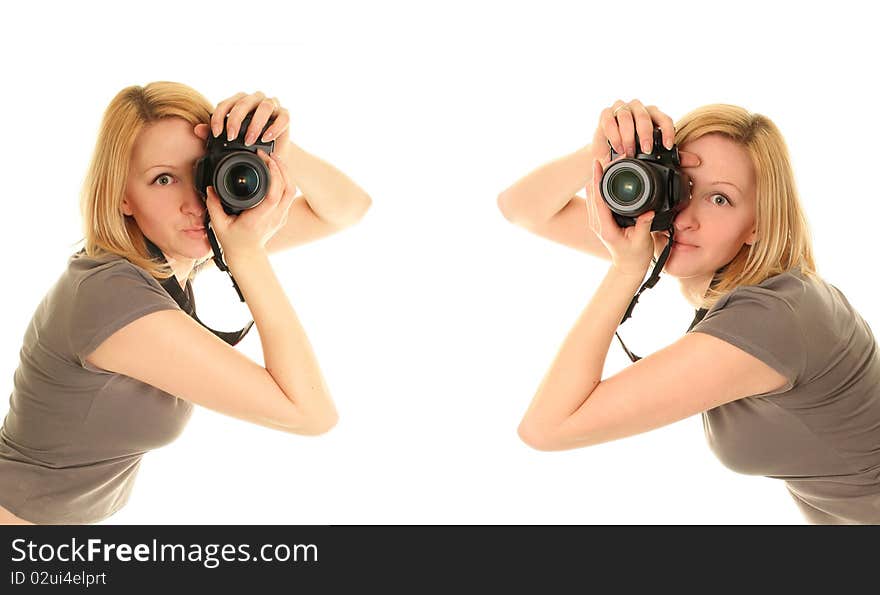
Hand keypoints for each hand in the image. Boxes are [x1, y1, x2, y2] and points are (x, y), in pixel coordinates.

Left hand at [193, 91, 290, 153]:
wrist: (270, 157)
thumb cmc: (248, 145)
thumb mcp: (229, 141)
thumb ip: (213, 134)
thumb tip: (197, 130)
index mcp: (239, 102)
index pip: (227, 103)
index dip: (219, 117)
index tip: (216, 133)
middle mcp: (256, 100)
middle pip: (244, 102)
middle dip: (235, 120)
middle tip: (231, 137)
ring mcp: (272, 106)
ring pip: (264, 106)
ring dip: (255, 123)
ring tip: (249, 140)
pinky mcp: (285, 115)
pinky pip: (282, 117)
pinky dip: (274, 127)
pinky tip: (266, 138)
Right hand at [203, 150, 295, 259]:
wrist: (247, 255)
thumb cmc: (233, 241)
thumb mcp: (219, 225)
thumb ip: (213, 206)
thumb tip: (210, 189)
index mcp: (259, 218)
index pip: (274, 194)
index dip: (274, 174)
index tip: (266, 159)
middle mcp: (274, 217)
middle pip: (288, 188)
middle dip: (282, 168)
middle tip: (270, 155)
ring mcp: (281, 217)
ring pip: (292, 191)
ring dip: (286, 173)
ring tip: (275, 160)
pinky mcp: (283, 215)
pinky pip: (289, 195)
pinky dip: (285, 181)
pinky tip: (276, 172)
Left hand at [585, 158, 655, 277]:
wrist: (628, 267)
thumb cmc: (635, 256)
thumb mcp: (642, 241)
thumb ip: (644, 226)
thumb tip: (649, 212)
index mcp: (606, 228)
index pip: (599, 200)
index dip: (598, 181)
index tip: (599, 165)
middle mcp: (598, 223)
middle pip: (592, 194)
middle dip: (597, 174)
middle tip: (605, 157)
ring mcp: (597, 222)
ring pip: (592, 195)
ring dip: (596, 179)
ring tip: (604, 162)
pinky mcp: (600, 220)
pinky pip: (596, 200)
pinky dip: (598, 186)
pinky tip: (603, 176)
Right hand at [588, 99, 699, 166]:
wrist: (606, 152)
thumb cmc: (632, 150)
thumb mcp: (652, 154)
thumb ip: (673, 157)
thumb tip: (696, 161)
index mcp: (653, 115)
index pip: (664, 118)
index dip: (667, 131)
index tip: (668, 146)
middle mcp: (638, 108)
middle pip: (644, 116)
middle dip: (645, 134)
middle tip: (646, 150)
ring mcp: (621, 109)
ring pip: (626, 117)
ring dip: (628, 136)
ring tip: (628, 152)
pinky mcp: (606, 113)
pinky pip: (610, 120)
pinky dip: (614, 135)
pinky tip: (618, 146)